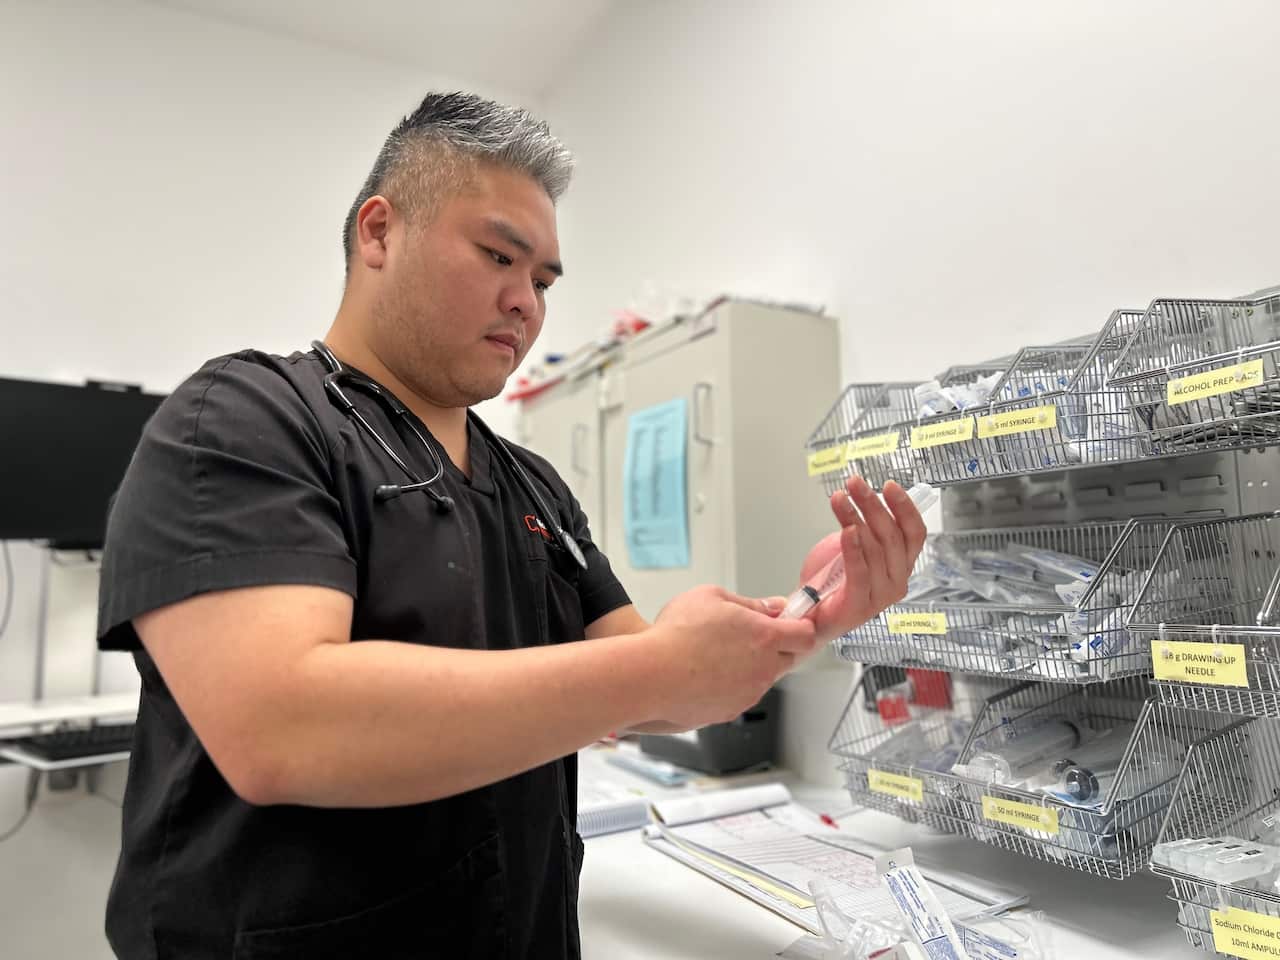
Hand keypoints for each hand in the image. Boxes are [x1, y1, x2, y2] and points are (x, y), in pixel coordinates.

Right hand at [650, 585, 816, 728]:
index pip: (806, 635)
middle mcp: (763, 668)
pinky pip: (742, 694)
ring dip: (752, 666)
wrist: (651, 676)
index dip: (800, 626)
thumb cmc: (676, 635)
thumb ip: (750, 603)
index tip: (790, 621)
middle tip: (750, 635)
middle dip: (778, 646)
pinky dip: (732, 684)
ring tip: (718, 654)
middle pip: (790, 658)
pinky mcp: (730, 711)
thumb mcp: (712, 597)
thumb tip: (771, 608)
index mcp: (765, 637)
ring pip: (763, 677)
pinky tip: (708, 672)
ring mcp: (748, 693)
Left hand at [798, 476, 926, 640]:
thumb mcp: (853, 545)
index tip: (888, 485)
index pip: (914, 533)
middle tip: (854, 484)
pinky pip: (860, 572)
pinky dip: (854, 549)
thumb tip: (865, 494)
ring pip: (874, 549)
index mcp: (901, 565)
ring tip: (839, 499)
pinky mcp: (860, 606)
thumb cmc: (832, 579)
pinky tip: (847, 530)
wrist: (808, 613)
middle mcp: (897, 581)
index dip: (904, 507)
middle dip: (873, 505)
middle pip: (892, 536)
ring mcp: (880, 596)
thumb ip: (864, 526)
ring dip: (856, 518)